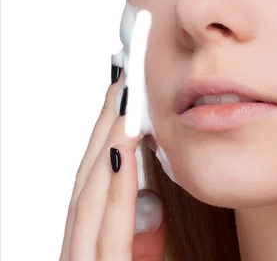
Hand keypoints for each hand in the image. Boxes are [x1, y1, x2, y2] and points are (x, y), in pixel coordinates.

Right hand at [59, 69, 165, 260]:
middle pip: (85, 181)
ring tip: (125, 103)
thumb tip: (149, 198)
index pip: (92, 187)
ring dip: (107, 146)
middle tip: (122, 82)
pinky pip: (110, 231)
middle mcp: (78, 253)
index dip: (103, 139)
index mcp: (88, 247)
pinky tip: (123, 155)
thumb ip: (142, 240)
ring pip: (88, 198)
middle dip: (103, 129)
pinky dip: (117, 191)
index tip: (121, 100)